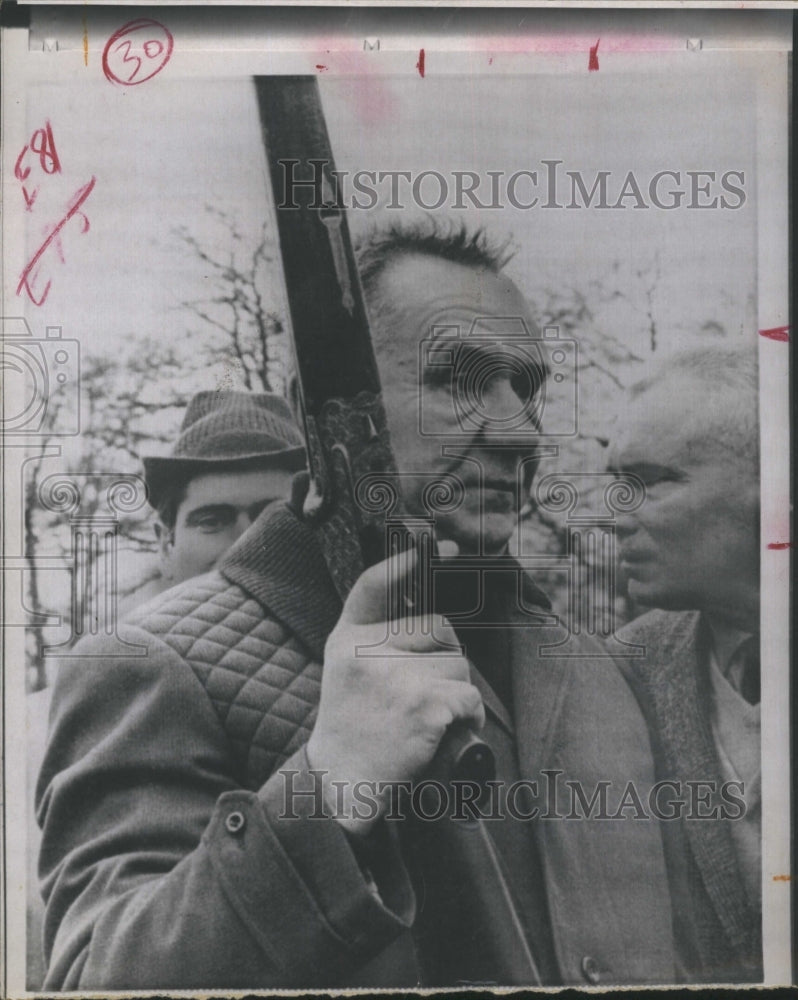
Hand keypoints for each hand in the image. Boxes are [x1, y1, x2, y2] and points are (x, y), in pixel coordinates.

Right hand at [306, 547, 483, 834]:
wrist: (341, 784)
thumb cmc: (354, 725)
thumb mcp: (346, 669)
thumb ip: (373, 635)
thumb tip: (432, 616)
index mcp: (347, 640)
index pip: (372, 589)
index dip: (400, 565)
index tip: (433, 548)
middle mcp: (366, 652)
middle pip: (438, 629)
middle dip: (442, 659)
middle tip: (417, 695)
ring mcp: (395, 676)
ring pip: (458, 665)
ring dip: (455, 692)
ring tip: (425, 718)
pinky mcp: (422, 704)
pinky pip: (468, 696)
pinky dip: (467, 715)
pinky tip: (444, 731)